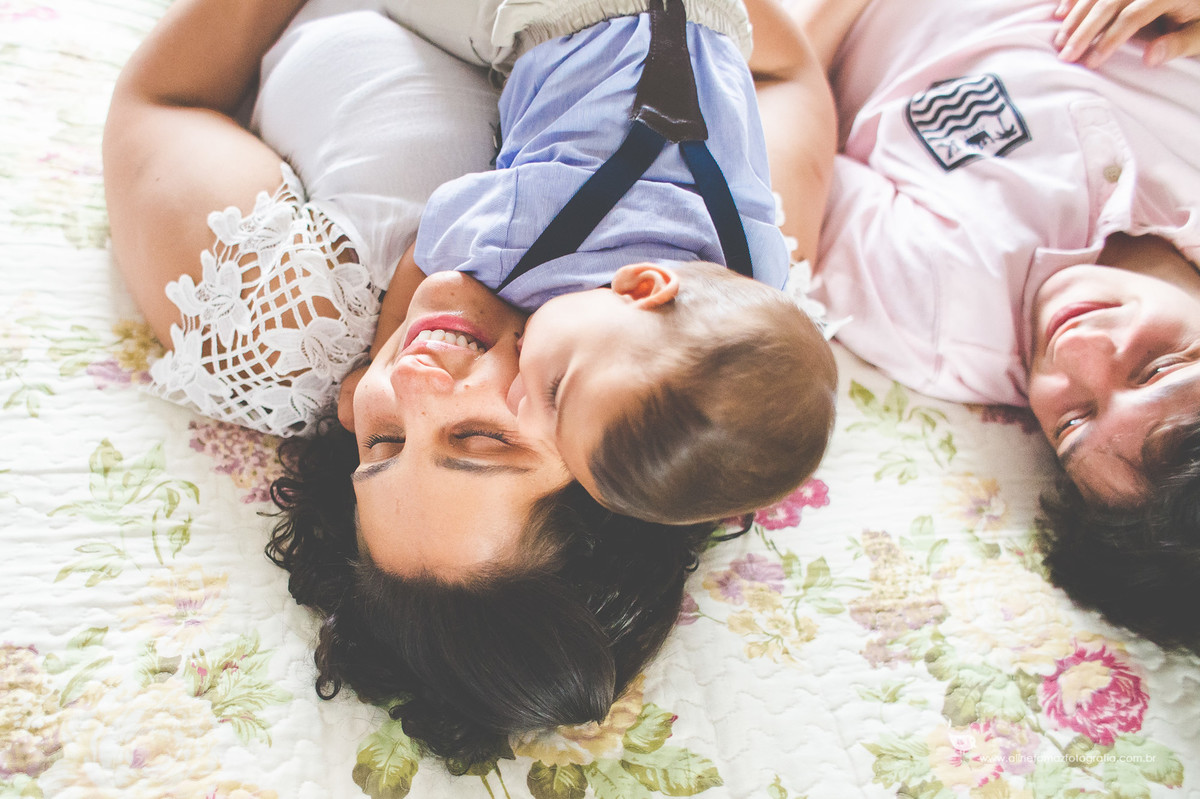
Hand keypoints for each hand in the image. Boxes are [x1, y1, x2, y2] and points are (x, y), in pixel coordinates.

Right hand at [1054, 0, 1199, 67]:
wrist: (1199, 1)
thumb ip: (1178, 45)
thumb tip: (1150, 57)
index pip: (1133, 16)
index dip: (1110, 38)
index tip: (1092, 61)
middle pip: (1109, 3)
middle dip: (1084, 30)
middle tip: (1066, 55)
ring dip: (1075, 16)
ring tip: (1060, 40)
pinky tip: (1061, 12)